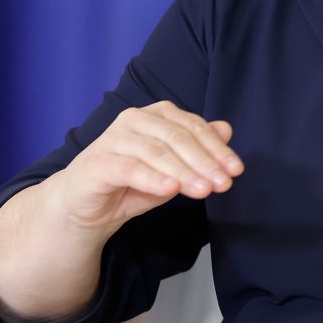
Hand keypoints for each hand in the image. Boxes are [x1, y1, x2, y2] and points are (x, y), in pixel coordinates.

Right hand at [43, 101, 242, 235]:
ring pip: (156, 152)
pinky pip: (130, 169)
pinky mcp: (98, 163)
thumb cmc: (130, 184)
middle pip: (176, 137)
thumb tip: (226, 128)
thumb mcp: (171, 169)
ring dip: (184, 172)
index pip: (191, 126)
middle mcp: (133, 120)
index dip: (216, 148)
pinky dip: (153, 178)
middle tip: (224, 183)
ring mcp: (113, 139)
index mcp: (153, 115)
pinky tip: (171, 188)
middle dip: (205, 161)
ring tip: (204, 190)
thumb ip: (196, 149)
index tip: (235, 170)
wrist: (86, 207)